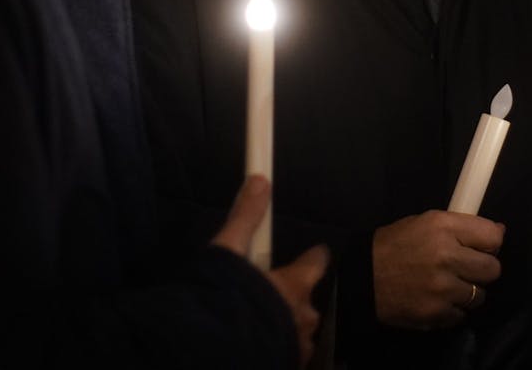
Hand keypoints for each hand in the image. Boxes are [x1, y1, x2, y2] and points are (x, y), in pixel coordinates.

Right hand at [213, 176, 329, 366]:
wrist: (215, 355)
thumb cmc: (227, 299)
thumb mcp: (228, 253)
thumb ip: (245, 218)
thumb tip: (259, 179)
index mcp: (295, 285)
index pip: (316, 264)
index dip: (312, 258)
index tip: (312, 254)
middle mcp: (304, 317)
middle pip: (305, 300)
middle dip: (291, 297)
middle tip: (268, 295)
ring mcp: (299, 348)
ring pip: (298, 331)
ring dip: (284, 326)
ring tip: (258, 325)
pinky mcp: (287, 367)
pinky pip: (287, 353)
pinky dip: (276, 348)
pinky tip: (257, 346)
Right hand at [372, 210, 503, 329]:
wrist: (362, 277)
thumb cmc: (393, 245)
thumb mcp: (424, 222)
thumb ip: (461, 227)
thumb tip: (499, 233)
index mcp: (443, 227)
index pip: (493, 237)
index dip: (491, 244)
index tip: (482, 248)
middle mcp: (447, 256)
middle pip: (493, 269)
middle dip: (483, 270)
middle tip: (467, 270)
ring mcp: (442, 288)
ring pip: (479, 296)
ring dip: (468, 293)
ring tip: (449, 286)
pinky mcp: (436, 313)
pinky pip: (461, 315)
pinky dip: (453, 309)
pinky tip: (437, 300)